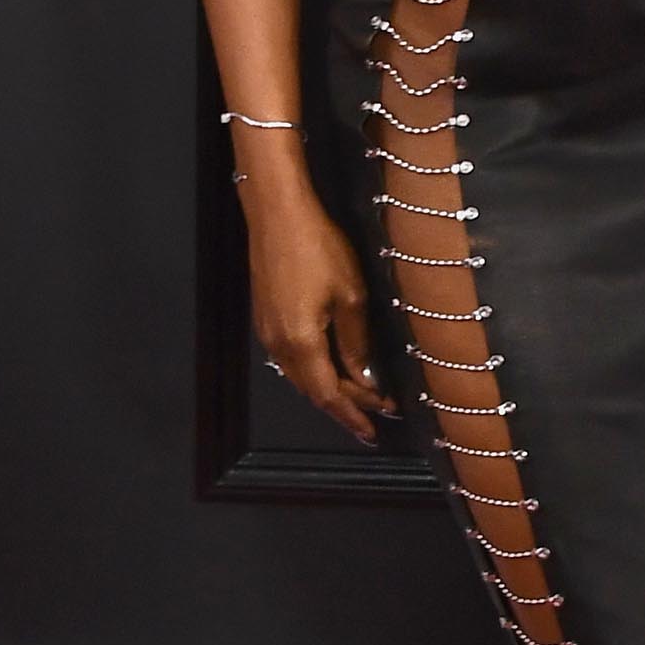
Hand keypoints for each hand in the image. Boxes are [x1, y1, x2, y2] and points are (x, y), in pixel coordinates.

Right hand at [240, 176, 396, 445]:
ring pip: (300, 376)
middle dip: (347, 405)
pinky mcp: (266, 316)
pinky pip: (291, 358)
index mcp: (301, 343)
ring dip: (330, 388)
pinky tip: (332, 366)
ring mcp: (268, 331)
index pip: (329, 395)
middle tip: (378, 413)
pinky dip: (315, 369)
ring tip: (360, 396)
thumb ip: (357, 343)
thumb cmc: (317, 247)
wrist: (278, 213)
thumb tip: (366, 378)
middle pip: (313, 390)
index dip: (353, 415)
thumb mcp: (351, 296)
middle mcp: (278, 344)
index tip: (374, 431)